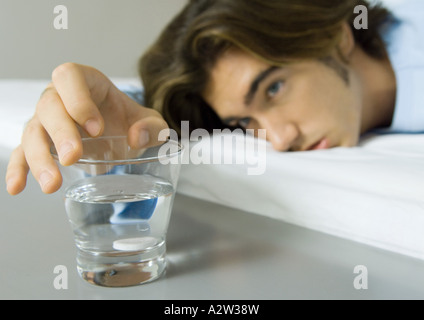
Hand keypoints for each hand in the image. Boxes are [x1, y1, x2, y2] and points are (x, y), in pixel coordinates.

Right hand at [5, 63, 168, 194]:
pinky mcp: (41, 143)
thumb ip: (152, 127)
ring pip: (33, 132)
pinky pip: (22, 153)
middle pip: (49, 106)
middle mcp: (59, 97)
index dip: (79, 100)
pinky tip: (17, 187)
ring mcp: (46, 120)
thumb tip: (136, 137)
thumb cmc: (129, 120)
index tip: (97, 128)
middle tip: (74, 156)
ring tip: (52, 184)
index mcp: (86, 82)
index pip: (71, 78)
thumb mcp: (150, 121)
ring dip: (40, 158)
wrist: (119, 133)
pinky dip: (18, 169)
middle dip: (60, 132)